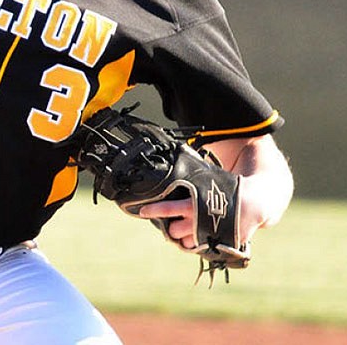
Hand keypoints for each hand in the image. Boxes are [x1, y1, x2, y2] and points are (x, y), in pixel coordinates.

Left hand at [139, 135, 292, 251]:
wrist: (260, 199)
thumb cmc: (229, 185)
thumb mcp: (208, 176)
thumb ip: (191, 174)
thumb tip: (170, 154)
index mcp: (198, 200)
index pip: (169, 208)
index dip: (155, 210)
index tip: (143, 210)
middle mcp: (204, 219)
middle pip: (175, 230)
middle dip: (170, 227)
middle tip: (169, 223)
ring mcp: (214, 234)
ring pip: (186, 243)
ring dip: (182, 239)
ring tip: (182, 232)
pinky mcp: (224, 245)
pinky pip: (202, 250)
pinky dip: (197, 246)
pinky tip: (195, 239)